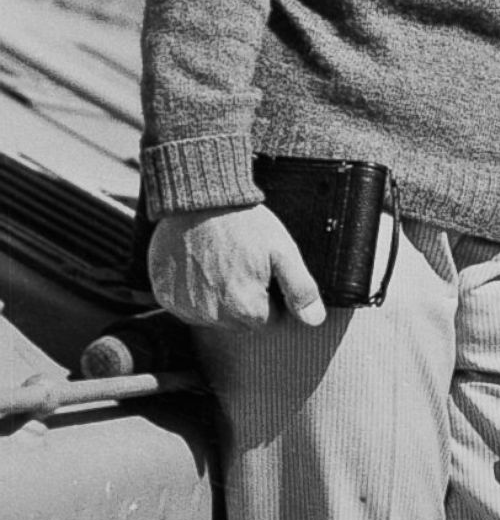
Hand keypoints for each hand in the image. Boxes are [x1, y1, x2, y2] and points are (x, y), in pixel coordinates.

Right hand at [148, 204, 324, 329]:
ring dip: (218, 297)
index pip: (268, 319)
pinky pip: (185, 306)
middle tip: (242, 262)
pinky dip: (192, 291)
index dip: (269, 295)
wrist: (198, 199)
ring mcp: (184, 307)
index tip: (263, 269)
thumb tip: (315, 320)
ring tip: (220, 261)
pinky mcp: (164, 296)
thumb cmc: (245, 223)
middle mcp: (212, 316)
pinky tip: (198, 265)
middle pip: (239, 321)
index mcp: (245, 308)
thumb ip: (300, 288)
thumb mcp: (282, 250)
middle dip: (244, 298)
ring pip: (212, 315)